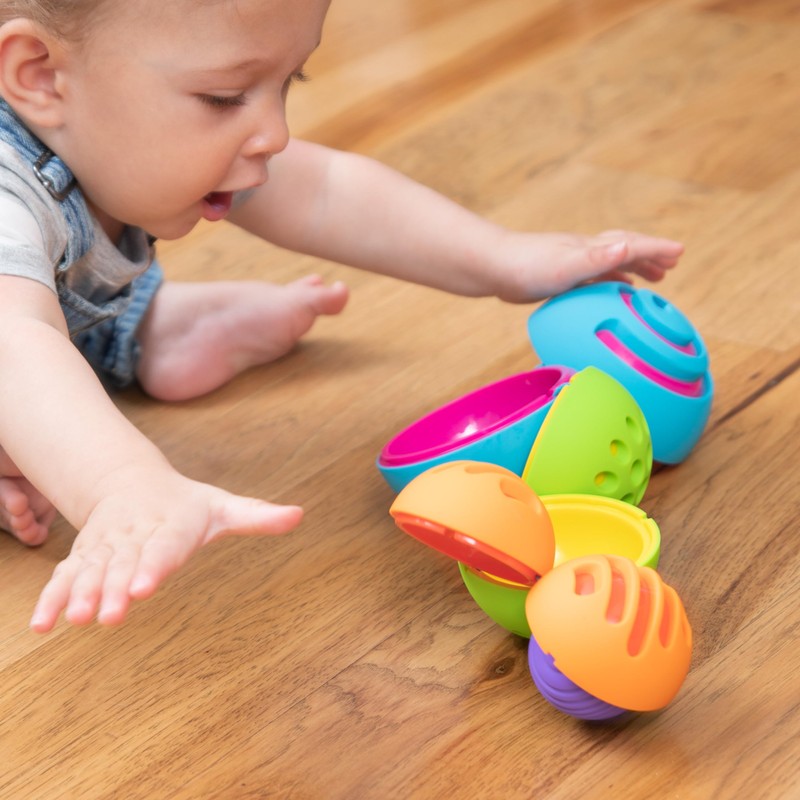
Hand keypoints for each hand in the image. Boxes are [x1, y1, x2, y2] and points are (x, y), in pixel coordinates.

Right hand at [29, 468, 302, 631]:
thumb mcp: (222, 507)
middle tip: (110, 614)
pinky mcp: (86, 557)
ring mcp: (107, 546)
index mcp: (171, 524)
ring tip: (75, 620)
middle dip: (115, 589)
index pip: (164, 546)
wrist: (135, 484)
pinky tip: (43, 626)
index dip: (154, 565)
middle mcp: (135, 535)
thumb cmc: (187, 505)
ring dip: (82, 594)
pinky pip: (67, 576)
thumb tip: (300, 515)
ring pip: (92, 570)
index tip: (145, 586)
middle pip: (124, 563)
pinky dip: (54, 598)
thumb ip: (257, 516)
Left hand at [493, 229, 683, 302]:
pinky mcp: (559, 276)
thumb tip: (628, 247)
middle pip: (625, 249)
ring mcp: (571, 263)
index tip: (680, 252)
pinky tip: (610, 291)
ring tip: (653, 279)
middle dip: (650, 256)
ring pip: (611, 263)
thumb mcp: (567, 266)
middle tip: (672, 265)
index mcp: (591, 249)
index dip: (657, 249)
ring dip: (633, 268)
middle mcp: (584, 252)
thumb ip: (597, 259)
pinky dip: (609, 281)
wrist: (494, 268)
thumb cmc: (528, 267)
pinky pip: (593, 277)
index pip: (631, 245)